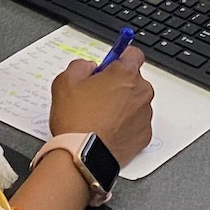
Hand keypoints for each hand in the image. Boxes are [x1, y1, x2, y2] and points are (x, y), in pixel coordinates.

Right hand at [48, 49, 153, 164]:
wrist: (82, 155)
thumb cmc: (76, 120)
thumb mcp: (65, 82)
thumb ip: (80, 66)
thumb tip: (88, 67)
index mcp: (125, 74)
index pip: (133, 54)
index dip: (120, 58)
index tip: (111, 64)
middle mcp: (141, 92)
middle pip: (133, 80)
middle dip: (118, 84)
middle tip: (97, 95)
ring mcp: (145, 115)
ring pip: (135, 102)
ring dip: (122, 105)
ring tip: (100, 117)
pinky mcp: (145, 135)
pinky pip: (136, 123)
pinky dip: (125, 125)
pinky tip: (107, 130)